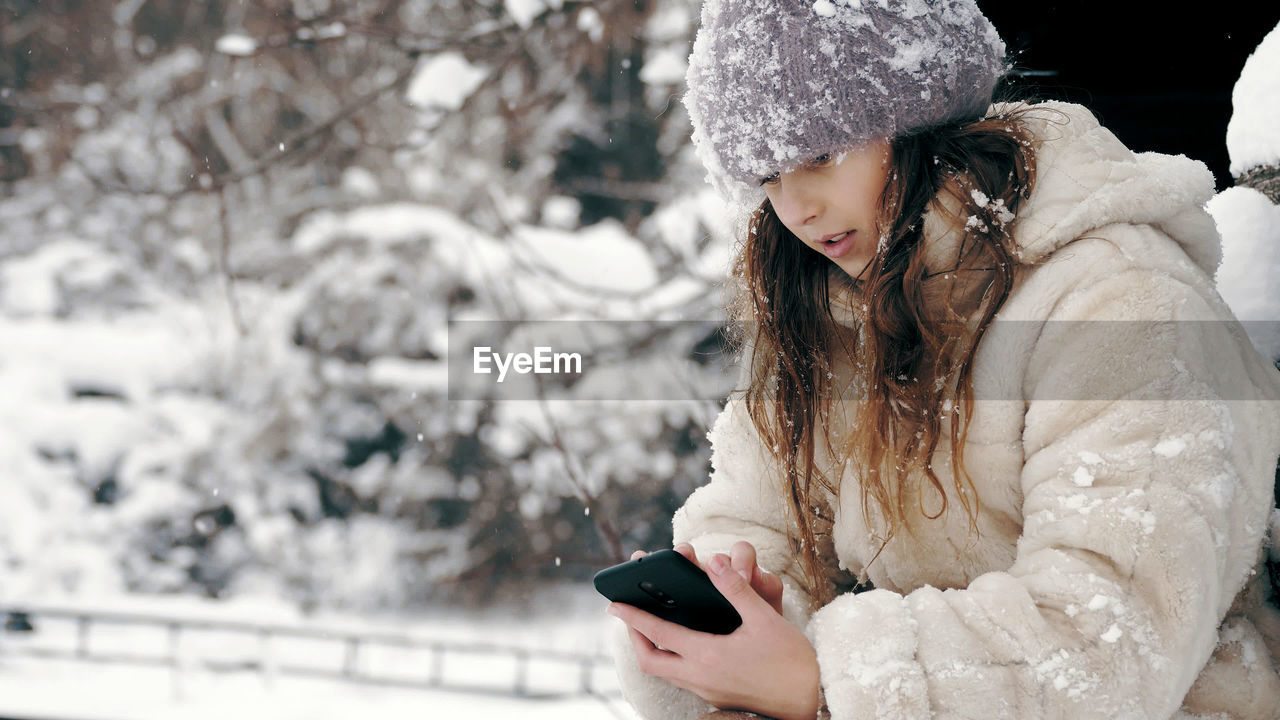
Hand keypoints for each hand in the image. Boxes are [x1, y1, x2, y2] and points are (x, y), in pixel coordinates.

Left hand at [610, 544, 820, 719]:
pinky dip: (672, 659)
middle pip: (650, 660)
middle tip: (629, 614)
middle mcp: (700, 677)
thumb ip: (738, 590)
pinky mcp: (716, 697)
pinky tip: (683, 645)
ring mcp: (707, 690)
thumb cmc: (791, 665)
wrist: (808, 706)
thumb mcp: (766, 621)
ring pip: (665, 671)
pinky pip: (681, 677)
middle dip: (635, 636)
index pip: (658, 633)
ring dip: (653, 648)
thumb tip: (717, 562)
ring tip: (650, 627)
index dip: (633, 617)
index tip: (614, 603)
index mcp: (708, 656)